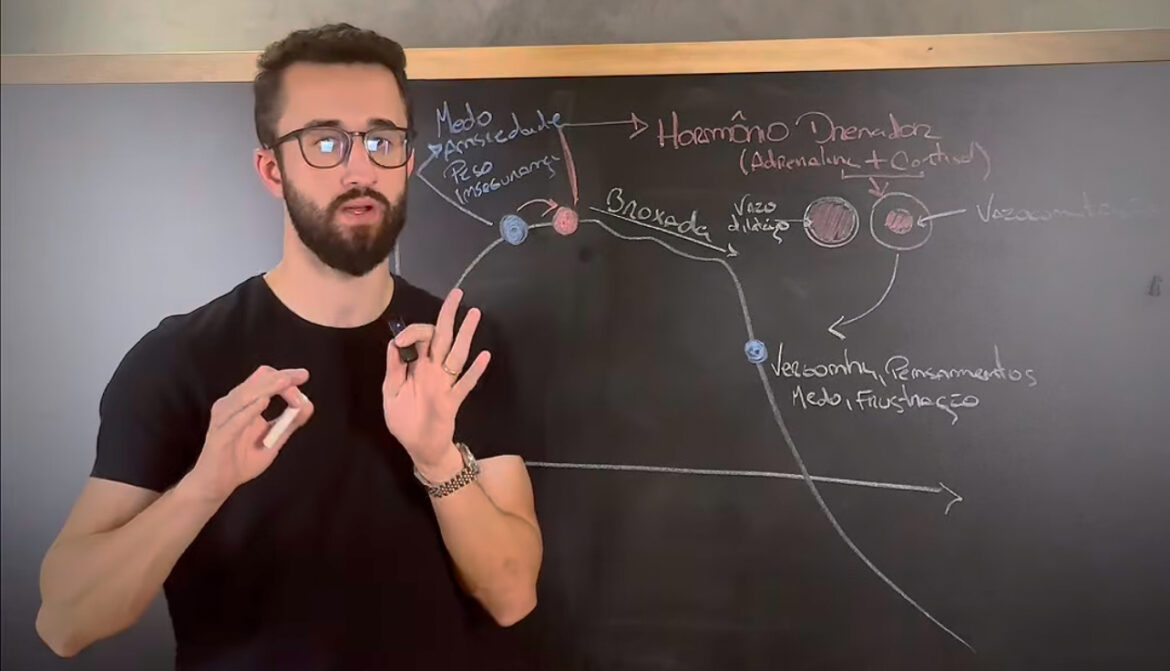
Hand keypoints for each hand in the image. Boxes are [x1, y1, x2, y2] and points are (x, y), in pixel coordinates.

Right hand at [185, 365, 313, 501]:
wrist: (218, 484)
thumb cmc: (242, 460)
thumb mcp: (273, 440)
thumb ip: (289, 423)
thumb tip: (308, 405)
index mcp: (244, 403)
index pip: (264, 377)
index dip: (286, 375)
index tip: (303, 377)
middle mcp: (232, 405)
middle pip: (257, 381)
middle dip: (281, 378)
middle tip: (300, 378)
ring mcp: (223, 419)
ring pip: (244, 395)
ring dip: (268, 387)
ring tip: (285, 383)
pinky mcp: (219, 435)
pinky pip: (234, 420)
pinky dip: (249, 410)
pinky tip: (263, 402)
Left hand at [383, 289, 489, 478]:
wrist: (419, 448)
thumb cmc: (404, 421)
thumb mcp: (391, 393)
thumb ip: (394, 369)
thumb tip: (394, 343)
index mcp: (416, 367)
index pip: (420, 338)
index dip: (413, 332)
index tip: (401, 341)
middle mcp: (433, 370)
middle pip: (442, 337)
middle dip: (448, 315)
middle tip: (457, 294)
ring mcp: (445, 384)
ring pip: (457, 354)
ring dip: (465, 334)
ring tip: (475, 313)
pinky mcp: (453, 401)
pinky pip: (465, 384)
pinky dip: (474, 371)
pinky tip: (484, 356)